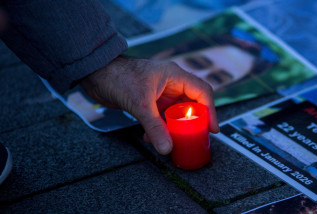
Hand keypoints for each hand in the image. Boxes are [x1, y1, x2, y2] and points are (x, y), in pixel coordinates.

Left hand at [80, 56, 218, 154]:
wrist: (95, 74)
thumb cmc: (119, 78)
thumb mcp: (140, 103)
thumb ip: (154, 127)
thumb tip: (167, 149)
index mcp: (175, 75)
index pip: (202, 91)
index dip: (211, 111)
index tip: (212, 129)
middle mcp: (171, 83)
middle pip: (192, 104)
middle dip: (194, 122)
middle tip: (195, 138)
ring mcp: (161, 93)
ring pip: (177, 113)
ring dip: (175, 128)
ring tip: (173, 142)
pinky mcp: (150, 102)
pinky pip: (162, 117)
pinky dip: (160, 129)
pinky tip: (152, 139)